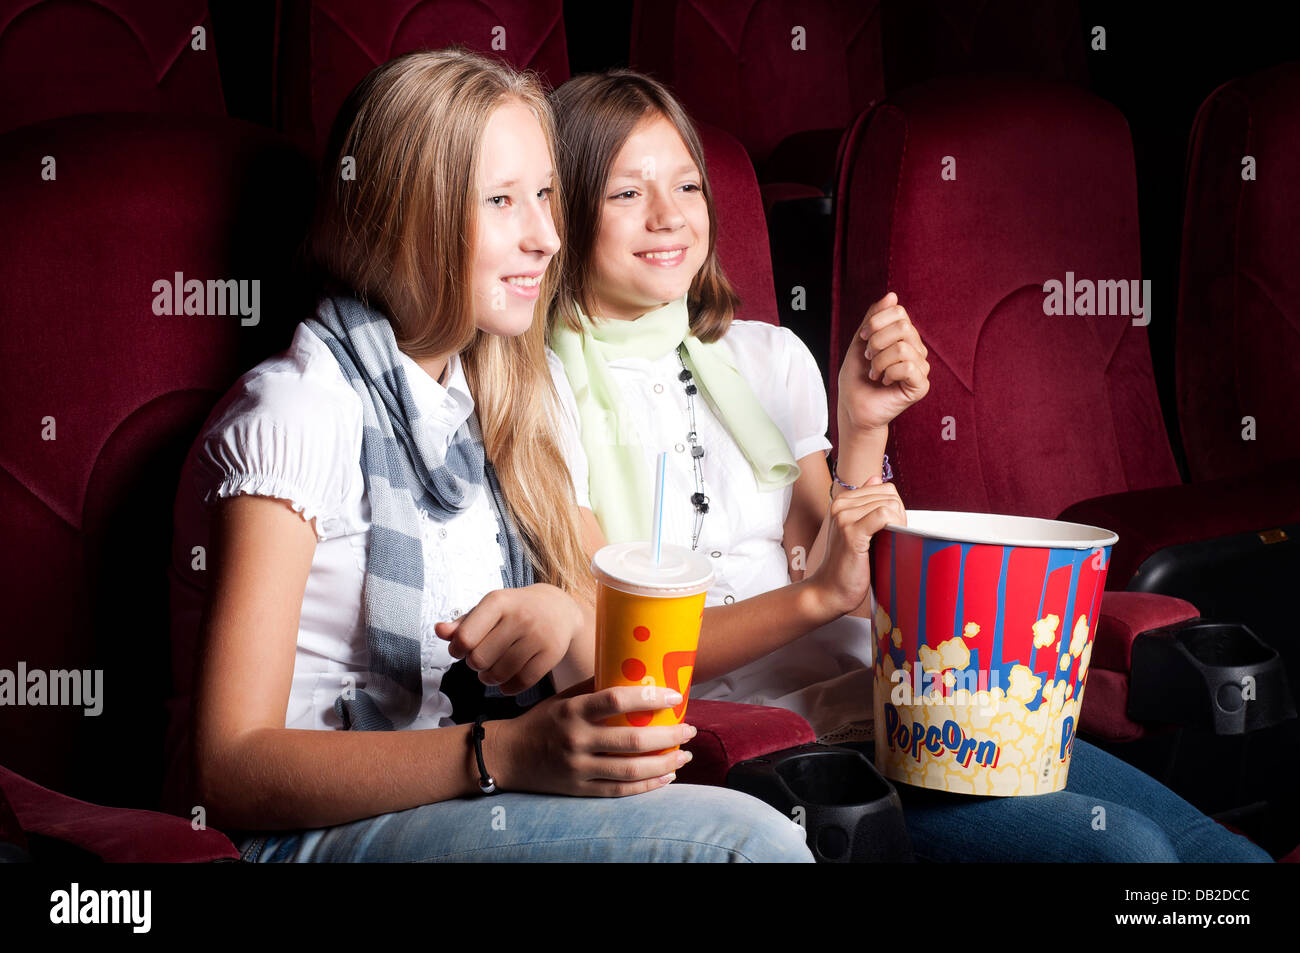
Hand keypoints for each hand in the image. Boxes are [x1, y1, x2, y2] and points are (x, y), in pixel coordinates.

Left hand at [435, 583, 581, 695]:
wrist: (557, 608)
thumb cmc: (514, 610)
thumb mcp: (488, 609)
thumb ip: (461, 623)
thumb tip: (439, 630)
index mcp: (498, 601)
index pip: (465, 638)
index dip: (457, 650)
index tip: (461, 649)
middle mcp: (520, 616)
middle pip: (479, 660)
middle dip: (475, 664)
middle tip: (482, 658)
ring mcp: (538, 635)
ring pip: (500, 674)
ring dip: (489, 678)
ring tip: (492, 670)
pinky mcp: (552, 653)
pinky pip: (521, 682)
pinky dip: (509, 687)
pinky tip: (507, 679)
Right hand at [490, 685, 696, 796]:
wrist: (507, 756)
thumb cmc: (542, 721)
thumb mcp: (563, 698)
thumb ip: (594, 688)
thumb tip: (634, 672)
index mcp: (573, 710)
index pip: (615, 700)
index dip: (649, 698)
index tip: (674, 696)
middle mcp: (576, 739)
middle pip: (631, 739)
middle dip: (668, 734)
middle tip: (689, 728)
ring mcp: (577, 768)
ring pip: (630, 769)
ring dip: (664, 762)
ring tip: (685, 754)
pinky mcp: (579, 789)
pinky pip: (620, 790)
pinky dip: (647, 785)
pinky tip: (666, 776)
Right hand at [807, 474, 905, 615]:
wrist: (830, 590)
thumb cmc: (847, 564)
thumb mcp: (856, 529)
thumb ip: (865, 503)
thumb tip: (876, 477)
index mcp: (842, 501)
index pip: (885, 488)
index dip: (896, 508)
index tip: (892, 528)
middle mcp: (840, 505)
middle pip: (889, 495)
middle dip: (899, 515)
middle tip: (893, 538)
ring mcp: (844, 518)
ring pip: (889, 504)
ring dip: (899, 523)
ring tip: (890, 542)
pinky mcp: (851, 533)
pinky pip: (884, 515)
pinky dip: (895, 526)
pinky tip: (890, 542)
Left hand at [838, 291, 929, 432]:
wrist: (853, 406)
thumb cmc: (857, 377)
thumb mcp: (860, 341)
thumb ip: (875, 318)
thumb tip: (892, 295)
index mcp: (904, 336)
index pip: (899, 312)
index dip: (876, 323)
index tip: (863, 339)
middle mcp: (916, 349)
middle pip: (903, 327)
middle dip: (877, 342)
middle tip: (868, 358)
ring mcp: (921, 367)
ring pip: (903, 348)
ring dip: (879, 361)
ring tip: (875, 373)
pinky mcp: (921, 385)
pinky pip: (908, 367)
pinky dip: (889, 373)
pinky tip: (884, 382)